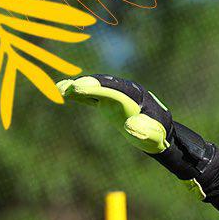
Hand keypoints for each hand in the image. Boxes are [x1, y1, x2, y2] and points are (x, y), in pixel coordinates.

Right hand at [57, 74, 174, 152]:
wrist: (158, 131)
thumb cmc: (157, 134)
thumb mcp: (154, 136)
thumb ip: (144, 130)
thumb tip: (131, 125)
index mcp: (136, 95)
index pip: (115, 88)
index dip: (97, 87)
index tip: (80, 87)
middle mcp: (124, 89)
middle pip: (103, 84)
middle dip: (86, 84)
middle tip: (67, 87)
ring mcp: (114, 93)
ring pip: (95, 87)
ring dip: (78, 87)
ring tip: (60, 89)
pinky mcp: (107, 100)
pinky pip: (91, 96)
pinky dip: (78, 94)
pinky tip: (62, 92)